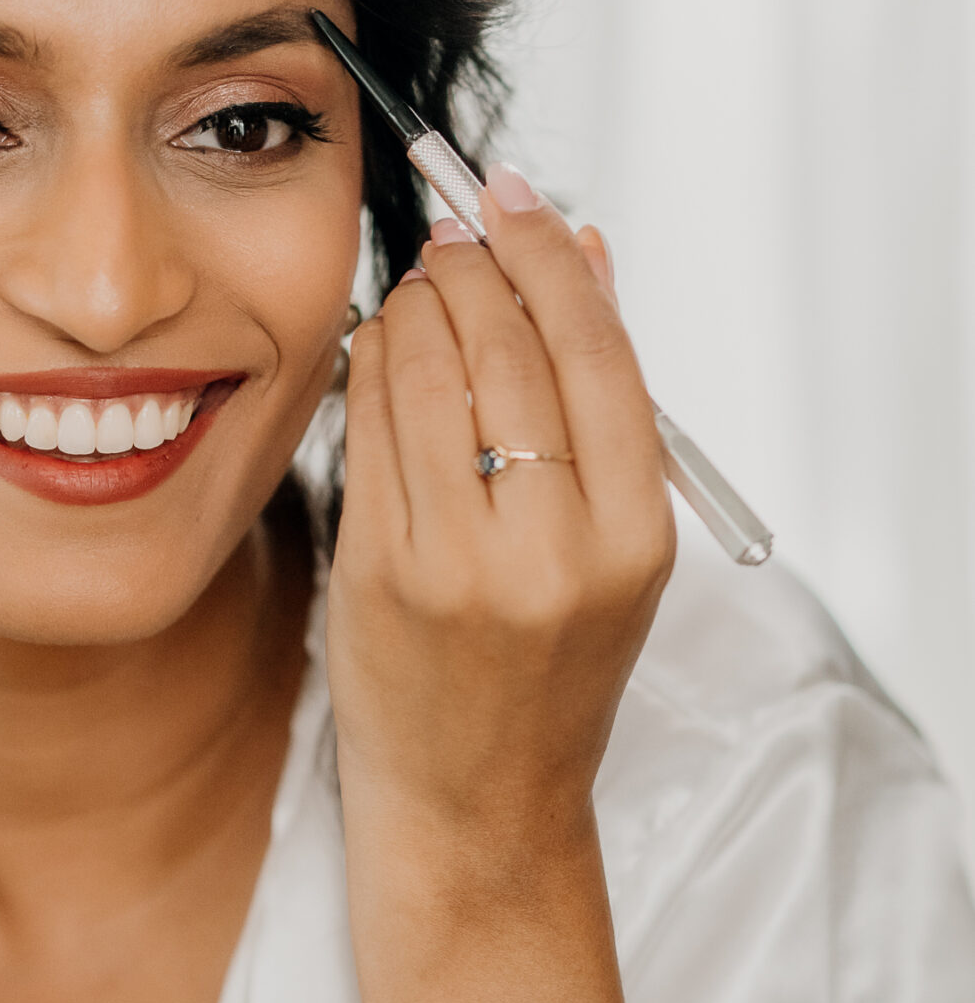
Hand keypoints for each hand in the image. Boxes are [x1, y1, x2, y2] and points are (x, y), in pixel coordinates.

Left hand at [327, 168, 674, 859]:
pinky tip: (378, 346)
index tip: (515, 195)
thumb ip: (601, 407)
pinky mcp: (378, 574)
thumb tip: (585, 253)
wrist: (477, 807)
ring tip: (418, 286)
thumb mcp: (612, 549)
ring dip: (414, 305)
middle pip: (507, 347)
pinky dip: (370, 366)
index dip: (548, 254)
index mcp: (634, 538)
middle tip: (453, 231)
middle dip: (471, 265)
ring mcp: (457, 564)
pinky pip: (368, 429)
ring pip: (427, 375)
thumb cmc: (546, 672)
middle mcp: (551, 550)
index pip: (593, 350)